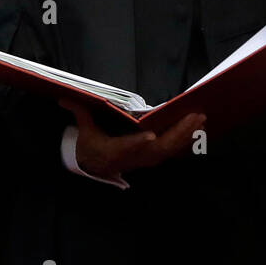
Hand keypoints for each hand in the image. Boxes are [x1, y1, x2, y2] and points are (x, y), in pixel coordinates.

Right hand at [70, 105, 205, 178]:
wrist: (96, 167)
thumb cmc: (91, 146)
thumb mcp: (83, 132)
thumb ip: (80, 113)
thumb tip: (64, 97)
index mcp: (114, 151)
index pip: (127, 147)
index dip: (138, 143)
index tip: (150, 136)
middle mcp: (134, 158)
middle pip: (159, 148)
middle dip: (178, 133)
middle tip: (195, 116)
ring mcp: (145, 159)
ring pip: (170, 150)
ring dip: (187, 135)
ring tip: (201, 119)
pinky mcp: (153, 158)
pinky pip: (172, 150)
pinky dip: (186, 139)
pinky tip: (198, 127)